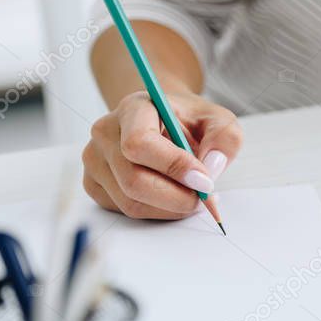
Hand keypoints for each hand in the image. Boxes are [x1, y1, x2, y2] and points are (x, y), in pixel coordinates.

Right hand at [82, 90, 242, 218]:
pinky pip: (126, 211)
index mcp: (134, 108)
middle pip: (133, 181)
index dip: (174, 167)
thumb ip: (224, 138)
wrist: (164, 122)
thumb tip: (211, 167)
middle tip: (206, 198)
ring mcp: (95, 161)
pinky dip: (158, 212)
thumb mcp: (218, 120)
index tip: (205, 181)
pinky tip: (174, 197)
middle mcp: (105, 133)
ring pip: (131, 202)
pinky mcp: (95, 185)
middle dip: (177, 197)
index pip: (140, 143)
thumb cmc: (190, 121)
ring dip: (171, 208)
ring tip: (195, 196)